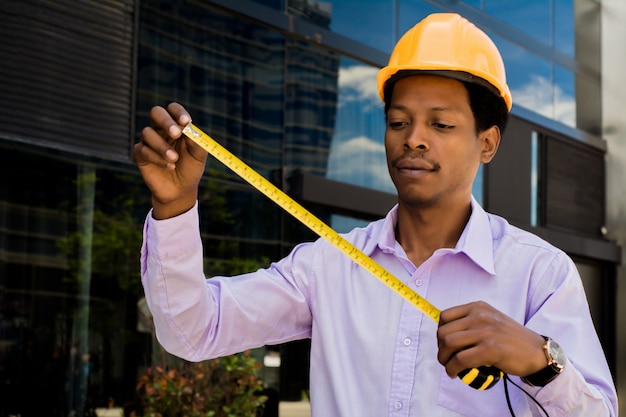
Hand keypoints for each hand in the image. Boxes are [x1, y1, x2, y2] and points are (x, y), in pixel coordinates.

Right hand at [133, 103, 207, 218]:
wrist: (180, 190)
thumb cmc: (190, 169)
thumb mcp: (199, 156)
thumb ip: (197, 142)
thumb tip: (190, 129)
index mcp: (176, 126)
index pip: (173, 109)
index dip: (178, 112)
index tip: (186, 122)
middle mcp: (161, 130)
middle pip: (156, 113)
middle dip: (166, 121)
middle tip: (176, 134)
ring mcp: (149, 141)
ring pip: (147, 132)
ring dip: (162, 146)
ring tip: (174, 159)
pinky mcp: (140, 154)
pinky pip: (142, 149)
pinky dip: (156, 158)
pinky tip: (169, 166)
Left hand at [437, 301, 546, 378]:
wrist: (537, 351)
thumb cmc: (511, 339)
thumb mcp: (490, 321)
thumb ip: (470, 322)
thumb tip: (445, 335)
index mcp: (478, 307)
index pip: (444, 316)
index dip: (440, 333)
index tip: (445, 345)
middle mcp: (480, 316)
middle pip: (443, 331)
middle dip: (441, 349)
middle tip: (447, 359)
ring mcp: (485, 332)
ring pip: (448, 344)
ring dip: (444, 359)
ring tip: (450, 367)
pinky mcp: (490, 349)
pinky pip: (460, 359)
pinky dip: (452, 368)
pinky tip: (455, 373)